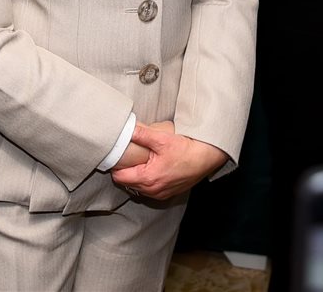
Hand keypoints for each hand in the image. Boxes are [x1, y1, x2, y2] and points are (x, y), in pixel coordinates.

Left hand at [110, 122, 226, 201]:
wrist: (207, 157)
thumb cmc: (187, 150)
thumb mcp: (162, 139)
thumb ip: (141, 134)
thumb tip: (127, 129)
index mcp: (148, 178)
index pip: (119, 177)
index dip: (115, 165)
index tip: (116, 156)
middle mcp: (153, 190)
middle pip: (127, 183)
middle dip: (125, 170)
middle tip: (126, 156)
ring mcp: (161, 194)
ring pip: (138, 187)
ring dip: (136, 176)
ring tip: (139, 161)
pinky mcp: (168, 193)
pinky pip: (150, 189)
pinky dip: (147, 180)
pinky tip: (151, 168)